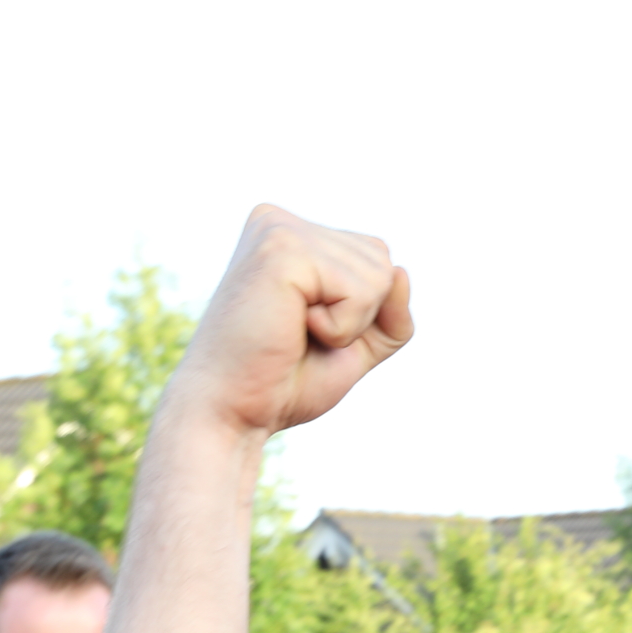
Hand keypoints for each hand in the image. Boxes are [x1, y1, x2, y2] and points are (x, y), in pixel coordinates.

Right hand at [172, 205, 412, 441]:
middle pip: (382, 261)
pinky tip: (294, 329)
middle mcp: (280, 220)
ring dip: (350, 325)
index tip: (307, 331)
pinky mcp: (283, 249)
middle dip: (360, 317)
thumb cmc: (283, 382)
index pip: (375, 258)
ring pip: (379, 275)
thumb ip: (389, 309)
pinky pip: (361, 292)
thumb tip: (401, 269)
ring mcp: (278, 229)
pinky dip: (342, 329)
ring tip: (296, 332)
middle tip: (302, 336)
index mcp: (290, 234)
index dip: (363, 313)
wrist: (230, 412)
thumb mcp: (356, 343)